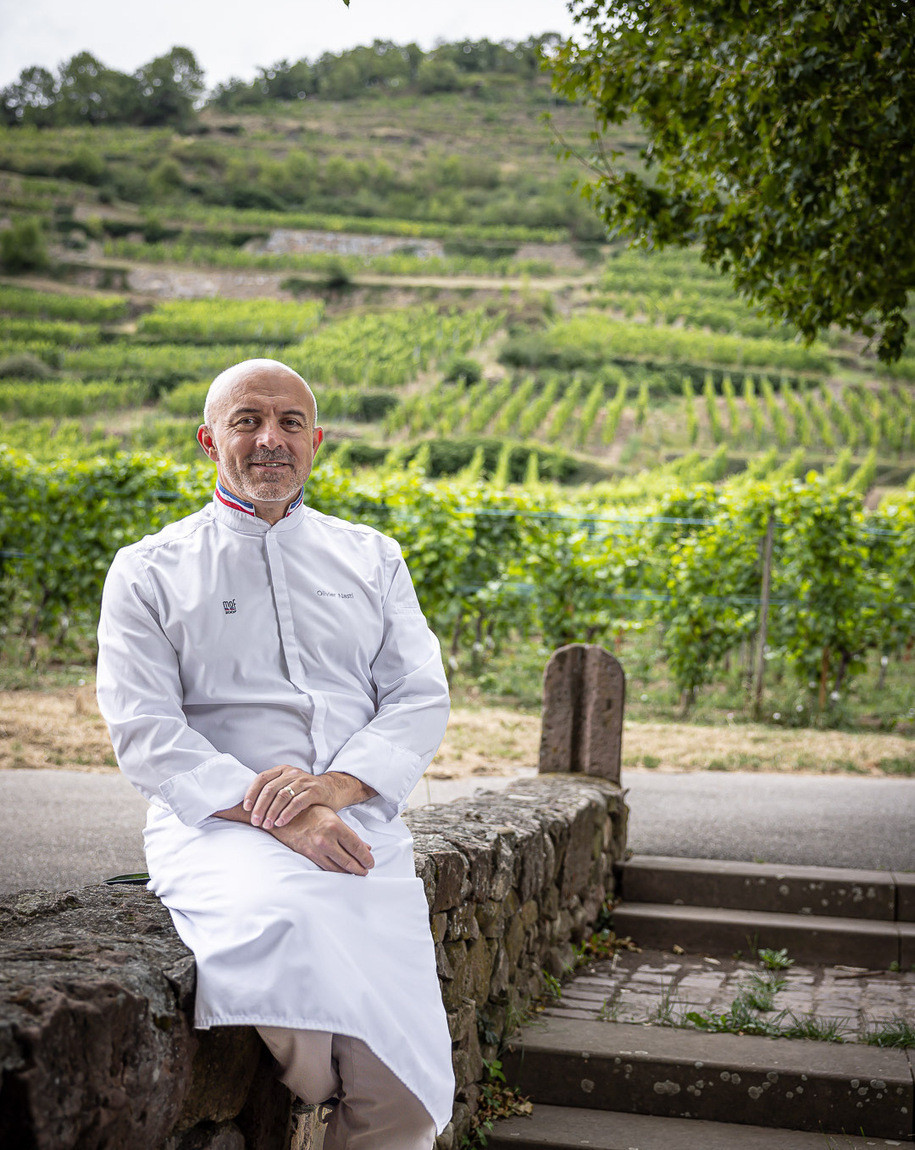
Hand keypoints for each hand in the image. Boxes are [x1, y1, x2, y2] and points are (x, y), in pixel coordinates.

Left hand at [244, 766, 376, 829]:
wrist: (333, 789)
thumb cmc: (306, 792)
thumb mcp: (288, 786)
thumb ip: (273, 791)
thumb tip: (250, 806)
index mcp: (282, 770)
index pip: (262, 778)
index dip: (252, 793)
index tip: (246, 808)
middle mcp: (292, 773)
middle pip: (270, 789)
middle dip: (260, 807)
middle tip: (255, 822)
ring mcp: (304, 781)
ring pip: (282, 796)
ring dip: (272, 812)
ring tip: (267, 825)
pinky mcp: (315, 791)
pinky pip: (297, 802)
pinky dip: (287, 813)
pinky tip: (281, 822)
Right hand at [269, 805, 373, 875]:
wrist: (286, 815)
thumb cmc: (312, 813)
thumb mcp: (333, 818)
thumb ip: (350, 834)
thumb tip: (366, 848)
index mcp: (336, 826)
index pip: (356, 847)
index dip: (366, 858)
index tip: (371, 863)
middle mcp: (327, 839)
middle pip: (349, 860)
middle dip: (360, 868)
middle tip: (366, 871)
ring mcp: (317, 848)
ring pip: (338, 867)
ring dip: (349, 872)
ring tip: (357, 873)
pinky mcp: (308, 855)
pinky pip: (325, 868)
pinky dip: (336, 872)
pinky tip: (342, 872)